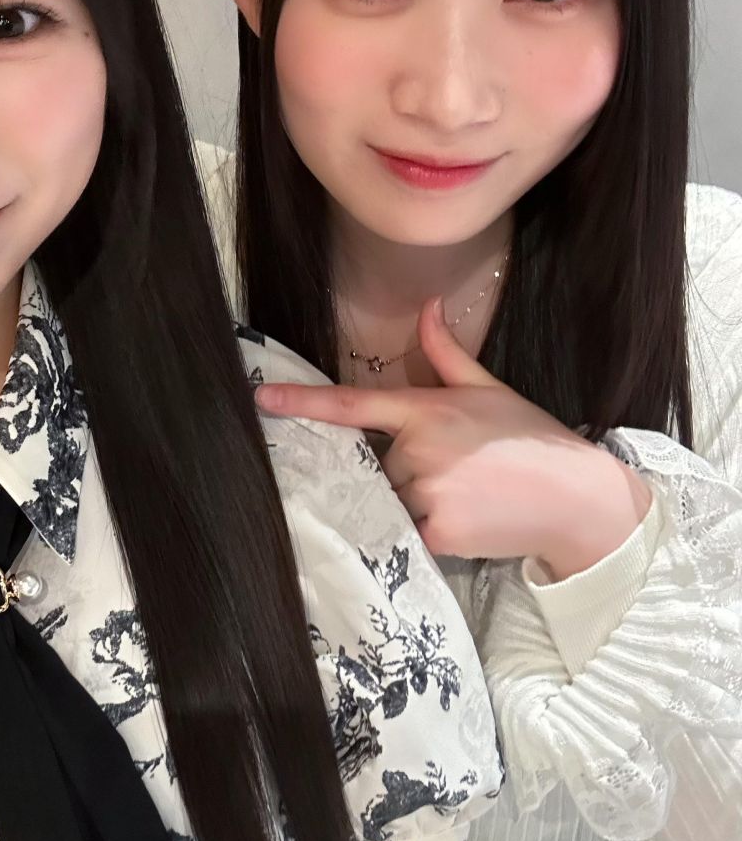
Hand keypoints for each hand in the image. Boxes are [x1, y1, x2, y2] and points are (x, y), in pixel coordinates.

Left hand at [256, 297, 651, 580]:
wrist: (577, 500)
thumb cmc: (532, 439)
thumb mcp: (490, 389)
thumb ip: (447, 354)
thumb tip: (429, 306)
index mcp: (426, 410)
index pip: (353, 405)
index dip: (304, 403)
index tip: (264, 400)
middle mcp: (419, 450)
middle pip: (376, 464)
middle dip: (401, 469)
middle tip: (456, 471)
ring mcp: (427, 493)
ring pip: (389, 500)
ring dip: (413, 501)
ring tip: (464, 496)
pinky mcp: (438, 533)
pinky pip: (408, 532)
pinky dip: (427, 530)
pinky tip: (466, 521)